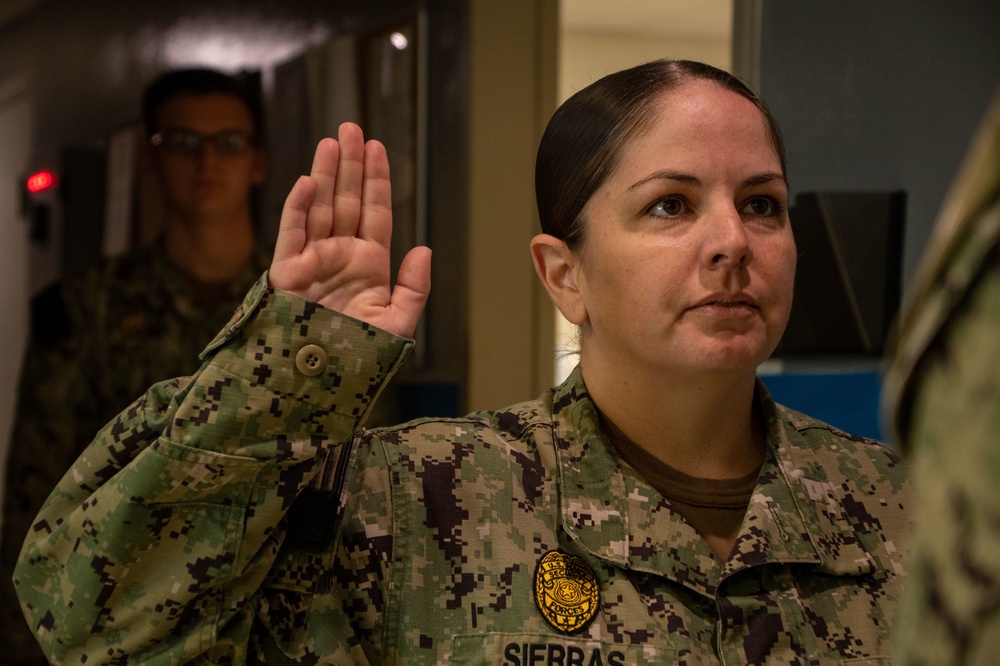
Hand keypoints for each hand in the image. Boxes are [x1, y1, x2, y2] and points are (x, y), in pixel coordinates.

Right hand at [269, 123, 430, 338]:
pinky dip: (298, 208)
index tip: (378, 148)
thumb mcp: (397, 325)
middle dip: (350, 164)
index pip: (374, 212)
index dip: (376, 180)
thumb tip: (424, 248)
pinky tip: (308, 181)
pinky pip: (292, 234)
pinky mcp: (287, 274)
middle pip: (346, 200)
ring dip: (325, 174)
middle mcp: (340, 256)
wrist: (322, 383)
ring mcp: (313, 261)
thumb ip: (414, 288)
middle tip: (352, 127)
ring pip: (320, 207)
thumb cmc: (359, 358)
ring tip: (332, 140)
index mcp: (369, 264)